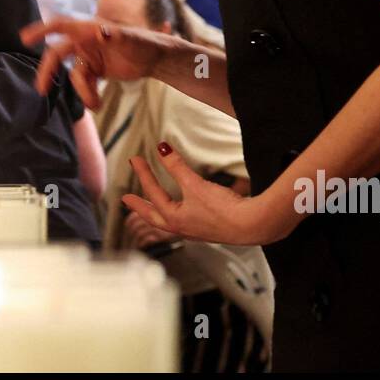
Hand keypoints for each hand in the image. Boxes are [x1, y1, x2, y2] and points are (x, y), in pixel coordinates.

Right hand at [19, 16, 171, 108]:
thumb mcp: (131, 39)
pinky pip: (83, 84)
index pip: (61, 26)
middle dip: (49, 72)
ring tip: (95, 104)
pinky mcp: (94, 70)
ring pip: (73, 75)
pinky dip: (88, 95)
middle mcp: (84, 41)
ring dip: (82, 91)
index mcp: (89, 28)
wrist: (156, 58)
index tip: (24, 38)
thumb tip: (101, 32)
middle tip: (42, 89)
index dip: (42, 30)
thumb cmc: (145, 42)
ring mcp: (88, 56)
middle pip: (58, 54)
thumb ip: (115, 36)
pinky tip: (96, 103)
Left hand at [122, 142, 271, 245]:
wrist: (252, 226)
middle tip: (126, 200)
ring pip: (168, 222)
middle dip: (139, 207)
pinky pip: (184, 222)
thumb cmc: (224, 210)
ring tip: (151, 207)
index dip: (143, 173)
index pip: (153, 193)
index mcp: (174, 219)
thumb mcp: (195, 185)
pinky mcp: (209, 229)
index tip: (134, 159)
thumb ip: (177, 166)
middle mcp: (182, 228)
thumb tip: (161, 148)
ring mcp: (195, 231)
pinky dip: (175, 215)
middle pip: (154, 217)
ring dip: (156, 213)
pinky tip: (181, 213)